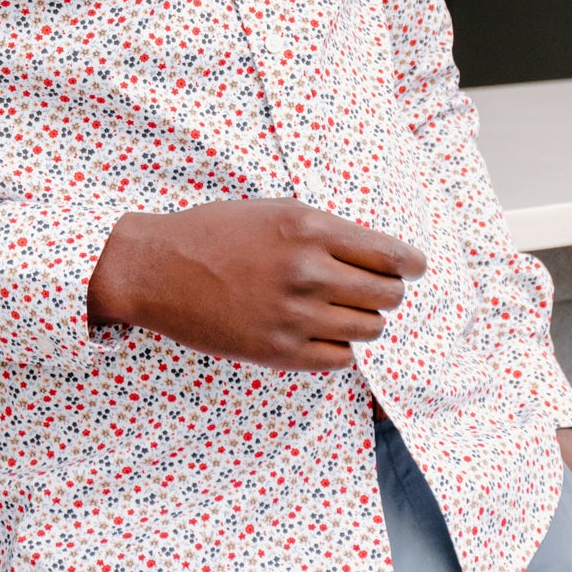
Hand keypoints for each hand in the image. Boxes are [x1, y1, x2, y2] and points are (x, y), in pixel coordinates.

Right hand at [87, 197, 426, 369]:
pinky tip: (322, 332)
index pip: (390, 253)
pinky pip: (340, 359)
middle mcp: (307, 271)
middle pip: (387, 294)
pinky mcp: (278, 350)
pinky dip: (340, 347)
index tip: (415, 267)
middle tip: (377, 289)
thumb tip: (376, 254)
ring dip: (364, 320)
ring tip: (343, 310)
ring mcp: (293, 315)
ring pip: (369, 329)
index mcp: (308, 227)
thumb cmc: (213, 232)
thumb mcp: (273, 212)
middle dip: (388, 291)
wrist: (155, 267)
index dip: (411, 263)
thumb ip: (324, 231)